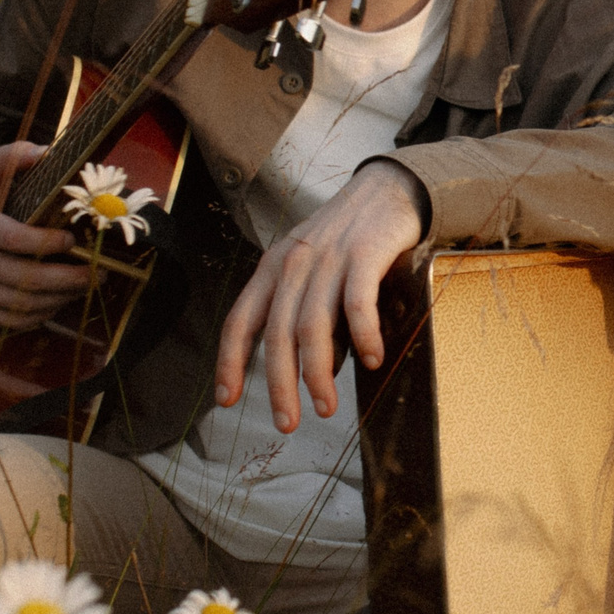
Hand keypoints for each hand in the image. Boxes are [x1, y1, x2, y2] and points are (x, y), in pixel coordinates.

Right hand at [0, 142, 92, 331]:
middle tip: (97, 272)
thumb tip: (45, 153)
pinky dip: (42, 315)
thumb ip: (13, 155)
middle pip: (22, 278)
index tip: (70, 239)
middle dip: (67, 278)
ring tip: (88, 285)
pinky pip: (12, 320)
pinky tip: (63, 300)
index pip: (10, 238)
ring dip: (60, 298)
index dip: (44, 242)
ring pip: (20, 303)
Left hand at [214, 159, 427, 431]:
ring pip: (313, 327)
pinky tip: (372, 360)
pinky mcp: (364, 254)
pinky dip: (363, 336)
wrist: (386, 190)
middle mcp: (293, 264)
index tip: (226, 399)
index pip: (240, 320)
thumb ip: (305, 312)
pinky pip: (358, 304)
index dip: (230, 362)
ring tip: (325, 408)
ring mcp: (328, 259)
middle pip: (277, 334)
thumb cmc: (348, 238)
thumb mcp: (311, 269)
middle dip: (279, 385)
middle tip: (287, 423)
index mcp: (272, 269)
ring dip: (318, 374)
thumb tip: (316, 369)